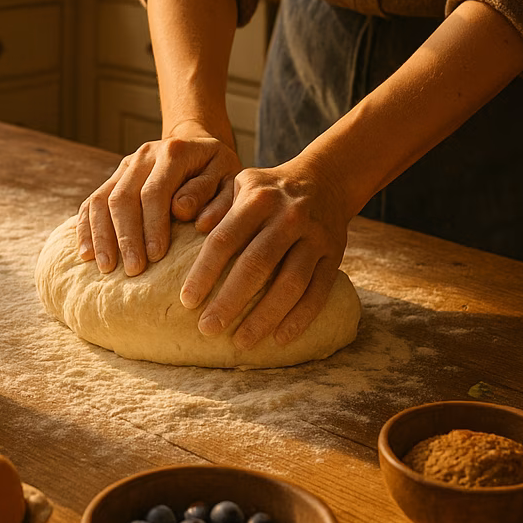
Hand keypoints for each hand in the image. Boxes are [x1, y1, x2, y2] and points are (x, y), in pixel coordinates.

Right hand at [76, 126, 242, 276]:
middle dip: (125, 237)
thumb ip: (214, 196)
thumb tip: (184, 212)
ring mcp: (125, 165)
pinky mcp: (114, 178)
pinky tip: (86, 254)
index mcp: (174, 152)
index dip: (152, 225)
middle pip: (123, 197)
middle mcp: (144, 155)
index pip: (155, 191)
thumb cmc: (219, 173)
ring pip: (101, 200)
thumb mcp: (230, 180)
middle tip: (132, 270)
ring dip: (101, 236)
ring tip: (106, 268)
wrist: (198, 147)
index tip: (156, 256)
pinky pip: (91, 202)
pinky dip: (86, 228)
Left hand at [180, 155, 351, 348]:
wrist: (325, 181)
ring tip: (241, 342)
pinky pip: (318, 291)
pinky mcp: (335, 254)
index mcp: (258, 200)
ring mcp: (315, 237)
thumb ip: (217, 205)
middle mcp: (288, 217)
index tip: (187, 301)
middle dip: (230, 301)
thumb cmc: (269, 191)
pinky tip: (279, 339)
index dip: (204, 272)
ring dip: (264, 316)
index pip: (225, 240)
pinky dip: (300, 318)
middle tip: (207, 329)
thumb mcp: (241, 184)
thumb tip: (191, 224)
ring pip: (290, 283)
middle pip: (256, 265)